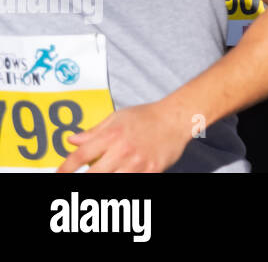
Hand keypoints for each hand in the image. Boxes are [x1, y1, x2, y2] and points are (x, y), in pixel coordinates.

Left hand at [58, 102, 191, 172]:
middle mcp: (122, 150)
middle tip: (75, 181)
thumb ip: (94, 131)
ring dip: (102, 181)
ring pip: (110, 181)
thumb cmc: (147, 116)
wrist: (177, 118)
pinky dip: (124, 181)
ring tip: (102, 176)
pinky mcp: (151, 171)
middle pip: (92, 175)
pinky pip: (132, 182)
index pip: (80, 155)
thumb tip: (72, 140)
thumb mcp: (117, 117)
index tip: (59, 174)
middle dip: (80, 180)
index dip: (65, 168)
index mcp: (112, 135)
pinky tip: (121, 175)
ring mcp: (137, 163)